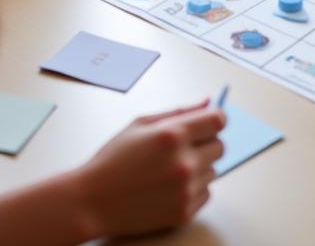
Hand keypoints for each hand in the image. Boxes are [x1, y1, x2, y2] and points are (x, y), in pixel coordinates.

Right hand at [79, 102, 224, 237]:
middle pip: (220, 147)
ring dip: (199, 167)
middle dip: (206, 143)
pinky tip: (170, 185)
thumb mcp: (141, 124)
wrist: (94, 200)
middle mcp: (184, 163)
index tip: (208, 121)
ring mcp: (185, 190)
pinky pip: (206, 193)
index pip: (217, 121)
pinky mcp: (184, 212)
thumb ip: (179, 112)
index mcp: (173, 135)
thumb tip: (206, 103)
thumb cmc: (114, 159)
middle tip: (183, 146)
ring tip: (169, 169)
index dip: (214, 118)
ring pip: (213, 171)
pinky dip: (194, 188)